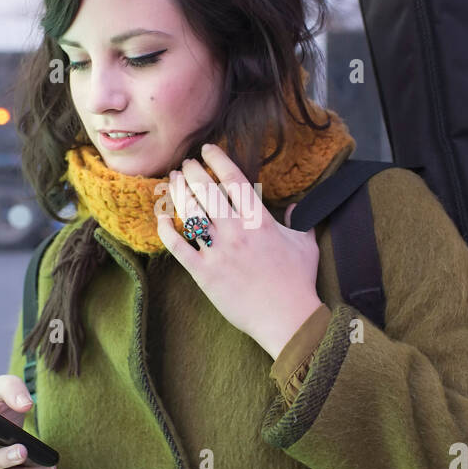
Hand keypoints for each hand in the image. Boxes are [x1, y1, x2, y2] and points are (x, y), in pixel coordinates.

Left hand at [154, 143, 323, 358]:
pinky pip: (178, 247)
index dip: (218, 160)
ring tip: (172, 181)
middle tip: (185, 165)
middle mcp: (236, 231)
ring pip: (190, 214)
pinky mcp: (204, 273)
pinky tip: (161, 219)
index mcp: (260, 221)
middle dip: (192, 172)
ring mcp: (218, 252)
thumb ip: (299, 220)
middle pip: (206, 192)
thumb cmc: (299, 282)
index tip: (208, 150)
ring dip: (177, 194)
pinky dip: (167, 231)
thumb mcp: (306, 244)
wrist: (287, 318)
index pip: (234, 180)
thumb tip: (294, 207)